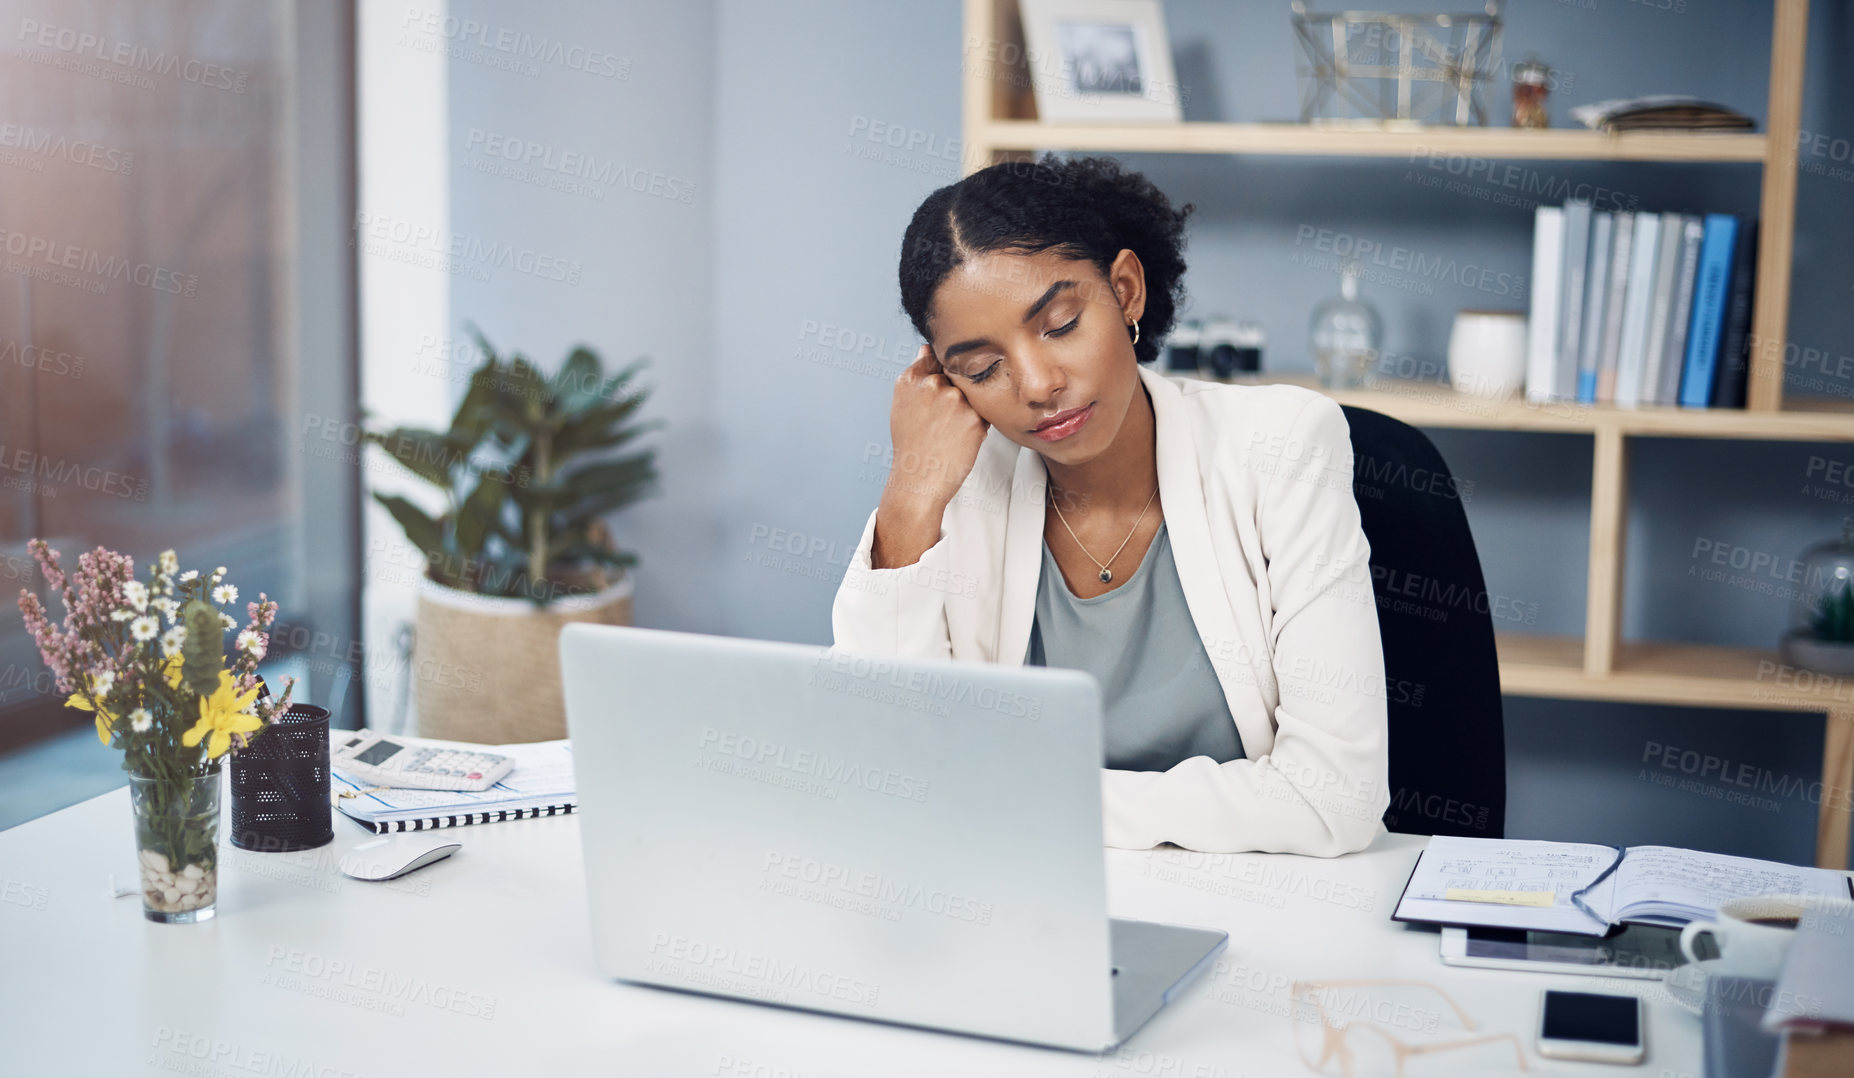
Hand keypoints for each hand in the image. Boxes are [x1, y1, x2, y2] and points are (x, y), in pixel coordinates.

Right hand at [871, 345, 988, 568]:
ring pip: (974, 391)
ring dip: (969, 406)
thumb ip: (917, 373)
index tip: (942, 387)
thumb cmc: (912, 443)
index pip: (937, 357)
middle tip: (945, 416)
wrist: (919, 479)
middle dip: (957, 391)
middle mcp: (932, 385)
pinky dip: (978, 421)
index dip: (943, 373)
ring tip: (951, 429)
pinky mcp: (974, 417)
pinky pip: (984, 410)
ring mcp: (954, 400)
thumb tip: (927, 348)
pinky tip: (961, 436)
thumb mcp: (903, 403)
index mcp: (911, 379)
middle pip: (959, 373)